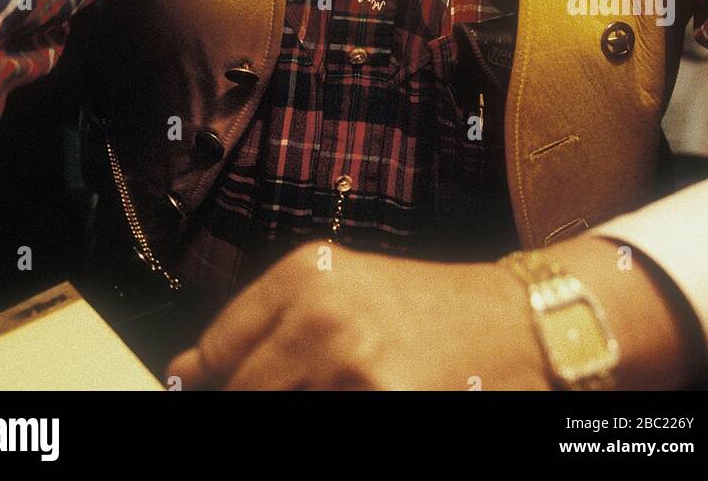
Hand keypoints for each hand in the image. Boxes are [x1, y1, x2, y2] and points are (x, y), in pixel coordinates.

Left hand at [166, 241, 549, 390]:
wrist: (521, 326)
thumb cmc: (427, 311)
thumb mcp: (341, 292)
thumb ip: (261, 328)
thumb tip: (185, 376)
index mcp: (304, 276)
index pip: (213, 356)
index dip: (207, 386)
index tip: (200, 395)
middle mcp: (322, 316)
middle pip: (243, 398)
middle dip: (252, 406)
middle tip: (309, 388)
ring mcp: (353, 371)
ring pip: (277, 415)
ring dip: (290, 414)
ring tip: (345, 387)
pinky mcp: (387, 407)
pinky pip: (329, 432)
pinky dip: (333, 417)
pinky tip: (371, 396)